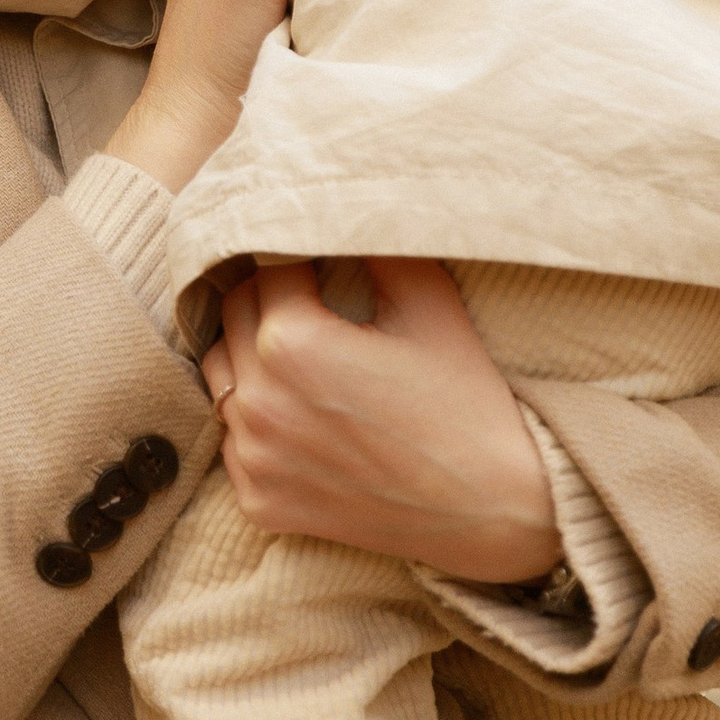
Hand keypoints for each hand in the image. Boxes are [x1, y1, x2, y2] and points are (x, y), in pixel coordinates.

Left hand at [201, 260, 558, 585]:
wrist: (496, 510)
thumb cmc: (467, 400)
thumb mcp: (429, 302)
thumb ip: (372, 246)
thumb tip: (339, 209)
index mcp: (290, 342)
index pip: (266, 269)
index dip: (299, 261)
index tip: (324, 267)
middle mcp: (257, 402)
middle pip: (232, 317)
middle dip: (270, 302)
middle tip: (317, 306)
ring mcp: (253, 460)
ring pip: (222, 378)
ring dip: (252, 360)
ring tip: (307, 362)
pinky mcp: (258, 503)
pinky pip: (234, 442)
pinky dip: (259, 424)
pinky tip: (306, 421)